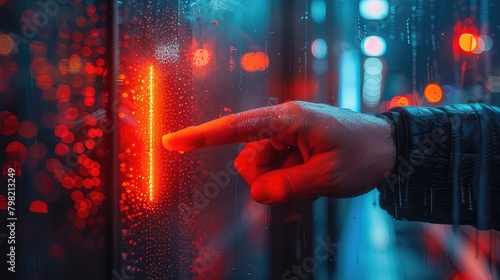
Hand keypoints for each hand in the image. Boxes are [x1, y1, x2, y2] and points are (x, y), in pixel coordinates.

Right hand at [162, 101, 394, 203]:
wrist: (388, 149)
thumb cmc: (363, 156)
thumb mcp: (328, 177)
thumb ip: (287, 187)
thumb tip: (257, 193)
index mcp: (289, 120)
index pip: (236, 128)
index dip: (202, 136)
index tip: (172, 141)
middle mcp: (282, 124)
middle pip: (247, 160)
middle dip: (266, 180)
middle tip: (301, 183)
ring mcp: (285, 136)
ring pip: (258, 169)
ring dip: (278, 182)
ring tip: (311, 178)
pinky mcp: (290, 147)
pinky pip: (272, 171)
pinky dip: (285, 181)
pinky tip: (309, 178)